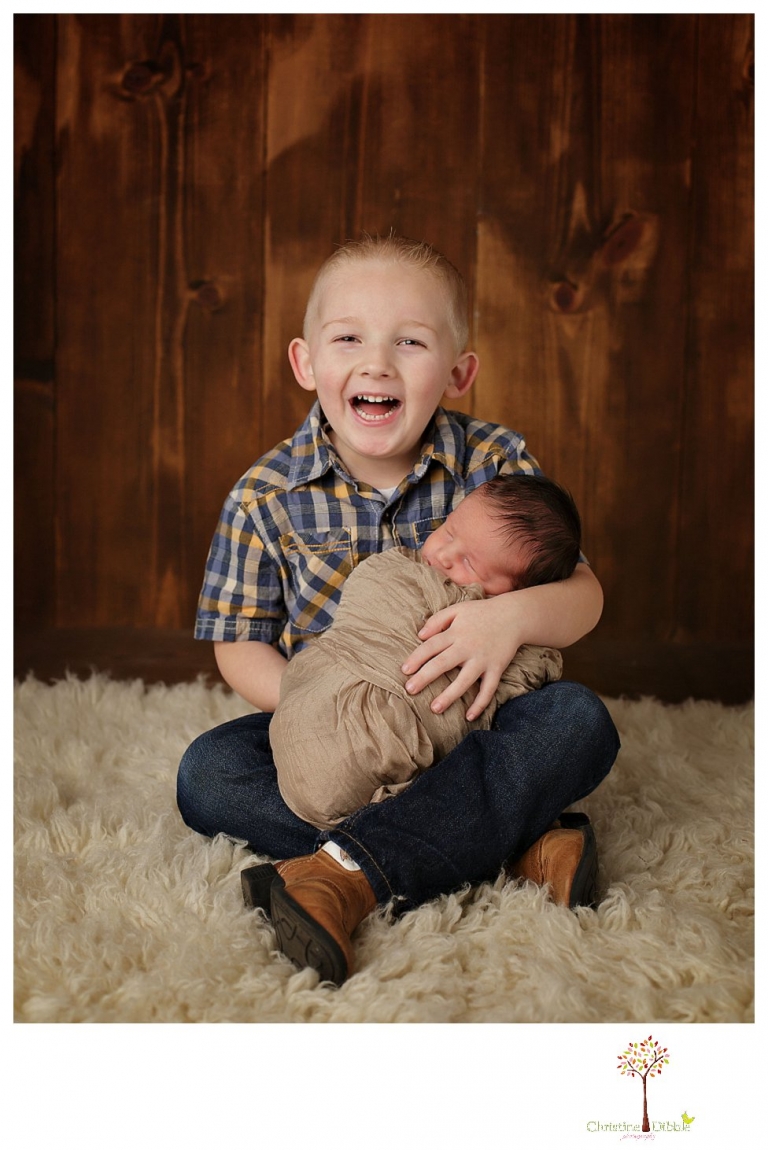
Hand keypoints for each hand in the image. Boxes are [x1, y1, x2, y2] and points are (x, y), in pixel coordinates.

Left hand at [401, 597, 521, 720]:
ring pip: (465, 680)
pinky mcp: (497, 668)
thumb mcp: (457, 610)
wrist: (514, 616)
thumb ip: (437, 620)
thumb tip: (420, 635)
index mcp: (456, 632)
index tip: (404, 671)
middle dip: (425, 677)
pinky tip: (469, 716)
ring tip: (434, 708)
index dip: (416, 658)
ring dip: (449, 695)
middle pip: (443, 663)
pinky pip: (489, 689)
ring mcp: (483, 659)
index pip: (431, 646)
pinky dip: (480, 703)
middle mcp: (468, 647)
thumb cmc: (481, 613)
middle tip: (410, 690)